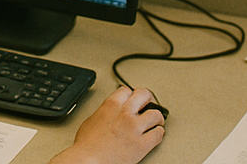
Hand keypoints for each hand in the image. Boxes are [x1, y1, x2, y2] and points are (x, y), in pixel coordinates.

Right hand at [49, 86, 164, 163]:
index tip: (133, 99)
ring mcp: (135, 128)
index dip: (130, 95)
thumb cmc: (87, 144)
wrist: (89, 160)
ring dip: (156, 118)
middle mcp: (125, 113)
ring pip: (156, 115)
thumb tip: (111, 113)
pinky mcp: (142, 144)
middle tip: (149, 104)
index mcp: (111, 105)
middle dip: (148, 99)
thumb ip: (105, 112)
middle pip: (145, 95)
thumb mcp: (92, 119)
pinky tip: (156, 133)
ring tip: (156, 121)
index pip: (127, 90)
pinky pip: (158, 134)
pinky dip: (159, 133)